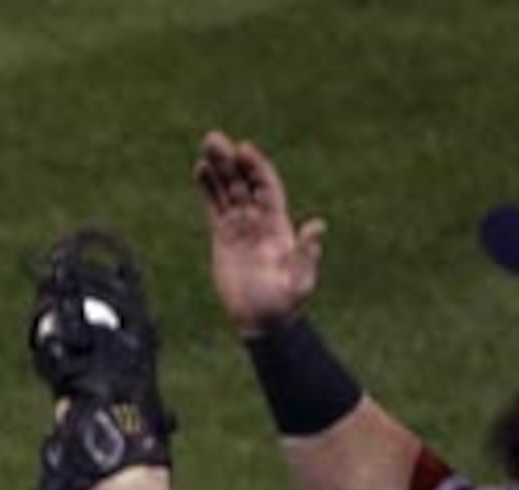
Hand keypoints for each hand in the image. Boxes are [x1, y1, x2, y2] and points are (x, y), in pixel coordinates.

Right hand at [192, 132, 325, 334]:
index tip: (243, 150)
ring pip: (227, 190)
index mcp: (278, 225)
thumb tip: (318, 225)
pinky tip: (199, 170)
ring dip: (218, 168)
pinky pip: (214, 207)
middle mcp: (259, 220)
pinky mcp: (223, 237)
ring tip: (206, 146)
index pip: (266, 188)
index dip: (255, 168)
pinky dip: (207, 189)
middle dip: (231, 161)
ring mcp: (241, 227)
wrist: (263, 321)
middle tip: (214, 138)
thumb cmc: (285, 303)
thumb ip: (306, 252)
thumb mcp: (300, 279)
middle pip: (244, 182)